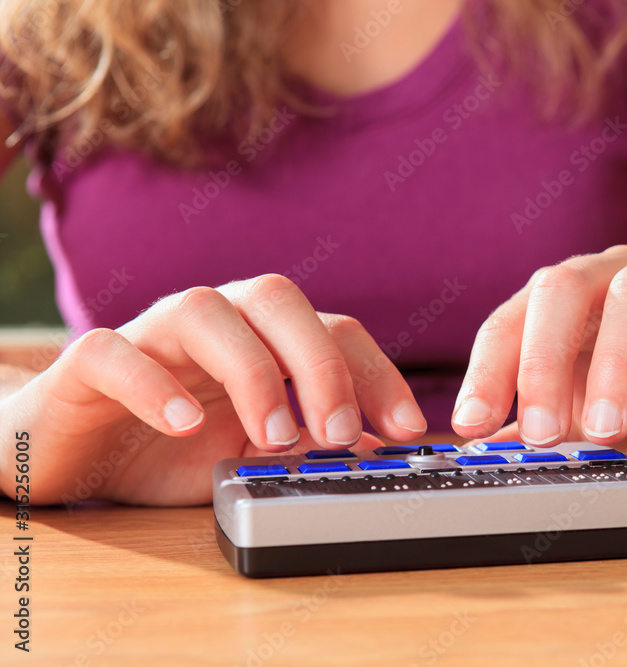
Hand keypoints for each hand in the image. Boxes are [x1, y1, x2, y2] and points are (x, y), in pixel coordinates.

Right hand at [1, 274, 425, 504]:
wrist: (68, 452)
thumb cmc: (164, 447)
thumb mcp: (250, 458)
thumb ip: (306, 451)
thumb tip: (379, 456)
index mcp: (259, 337)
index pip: (333, 330)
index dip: (376, 373)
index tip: (407, 430)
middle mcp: (213, 322)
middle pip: (276, 299)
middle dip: (320, 364)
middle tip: (341, 434)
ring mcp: (150, 335)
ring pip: (203, 310)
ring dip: (249, 372)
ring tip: (273, 439)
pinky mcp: (88, 363)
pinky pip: (117, 352)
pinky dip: (152, 383)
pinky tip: (182, 424)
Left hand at [451, 246, 626, 448]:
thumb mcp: (592, 410)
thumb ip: (549, 425)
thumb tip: (493, 453)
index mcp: (565, 297)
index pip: (511, 321)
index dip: (487, 370)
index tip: (472, 424)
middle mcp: (612, 272)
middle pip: (563, 290)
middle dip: (543, 361)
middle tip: (541, 434)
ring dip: (617, 364)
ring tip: (608, 430)